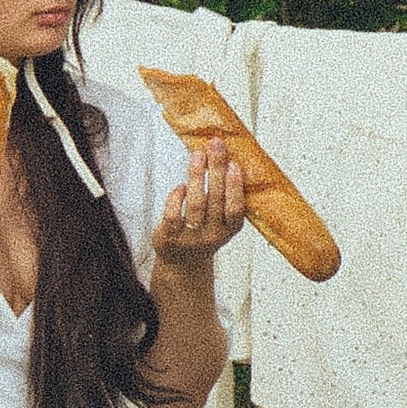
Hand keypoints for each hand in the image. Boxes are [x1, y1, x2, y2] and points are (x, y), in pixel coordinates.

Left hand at [153, 149, 246, 266]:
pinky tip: (181, 186)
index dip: (235, 186)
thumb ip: (224, 198)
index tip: (234, 163)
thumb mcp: (220, 221)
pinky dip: (177, 195)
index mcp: (229, 230)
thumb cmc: (203, 231)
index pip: (236, 209)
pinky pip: (173, 213)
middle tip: (215, 144)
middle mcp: (212, 236)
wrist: (182, 263)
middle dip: (216, 169)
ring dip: (197, 176)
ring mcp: (190, 237)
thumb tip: (226, 158)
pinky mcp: (170, 237)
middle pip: (216, 199)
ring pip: (195, 203)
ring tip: (197, 155)